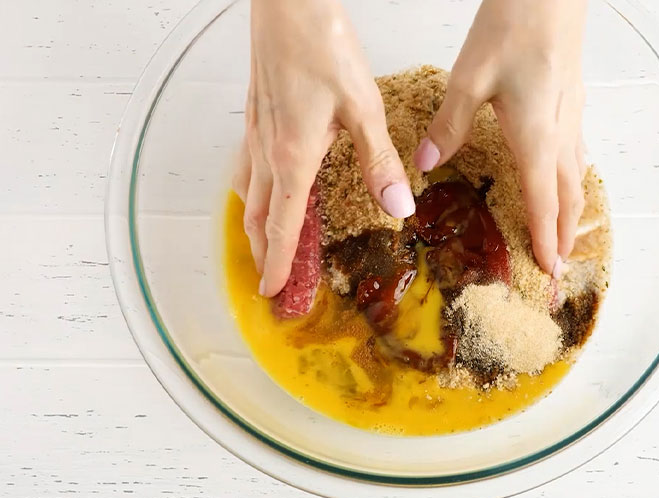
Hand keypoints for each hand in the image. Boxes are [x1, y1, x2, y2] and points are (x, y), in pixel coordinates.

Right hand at [233, 0, 414, 297]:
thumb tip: (397, 207)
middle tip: (269, 280)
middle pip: (257, 217)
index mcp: (293, 158)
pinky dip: (252, 194)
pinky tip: (263, 189)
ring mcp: (256, 134)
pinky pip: (247, 168)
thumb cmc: (322, 48)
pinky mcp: (255, 116)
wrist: (288, 6)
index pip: (282, 227)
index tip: (275, 293)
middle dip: (261, 253)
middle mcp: (267, 152)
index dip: (278, 264)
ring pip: (247, 194)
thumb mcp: (362, 107)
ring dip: (253, 226)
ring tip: (263, 245)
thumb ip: (378, 162)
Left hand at [413, 0, 586, 278]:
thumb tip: (427, 164)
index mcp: (535, 138)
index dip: (544, 241)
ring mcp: (572, 119)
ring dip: (572, 214)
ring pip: (576, 179)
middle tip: (560, 270)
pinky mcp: (573, 103)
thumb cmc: (515, 28)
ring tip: (566, 237)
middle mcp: (560, 136)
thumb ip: (449, 125)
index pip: (542, 204)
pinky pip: (577, 156)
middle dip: (564, 238)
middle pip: (567, 200)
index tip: (548, 273)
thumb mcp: (471, 78)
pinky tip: (564, 180)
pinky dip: (572, 183)